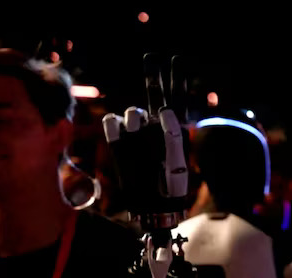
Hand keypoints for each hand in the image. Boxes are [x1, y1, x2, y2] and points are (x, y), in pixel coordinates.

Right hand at [102, 54, 189, 230]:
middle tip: (152, 58)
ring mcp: (137, 132)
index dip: (175, 79)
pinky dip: (115, 127)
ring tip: (138, 133)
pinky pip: (113, 123)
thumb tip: (164, 109)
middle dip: (153, 77)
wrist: (152, 204)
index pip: (176, 99)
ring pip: (133, 113)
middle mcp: (156, 126)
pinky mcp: (119, 141)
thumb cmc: (170, 186)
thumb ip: (172, 135)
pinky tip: (119, 129)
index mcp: (174, 128)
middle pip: (155, 95)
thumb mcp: (177, 161)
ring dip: (136, 120)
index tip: (178, 59)